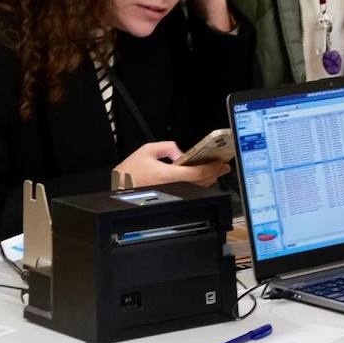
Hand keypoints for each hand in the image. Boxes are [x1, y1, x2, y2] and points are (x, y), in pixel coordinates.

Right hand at [113, 140, 229, 189]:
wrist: (120, 186)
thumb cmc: (131, 171)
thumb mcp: (148, 149)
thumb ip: (168, 146)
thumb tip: (181, 153)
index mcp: (168, 175)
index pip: (197, 173)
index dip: (212, 168)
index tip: (219, 162)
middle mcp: (173, 187)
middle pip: (201, 182)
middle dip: (215, 172)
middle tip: (223, 164)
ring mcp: (173, 193)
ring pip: (197, 188)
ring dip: (209, 178)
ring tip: (217, 170)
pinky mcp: (171, 196)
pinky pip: (190, 190)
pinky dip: (200, 183)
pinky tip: (204, 177)